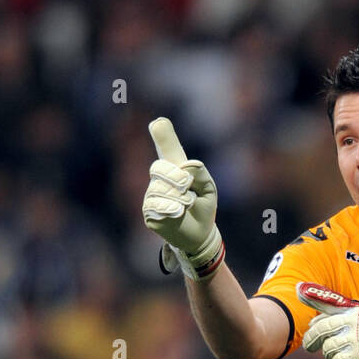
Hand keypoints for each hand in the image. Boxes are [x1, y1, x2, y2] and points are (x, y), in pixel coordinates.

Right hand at [142, 118, 224, 278]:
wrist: (200, 236)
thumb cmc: (203, 208)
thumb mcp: (208, 188)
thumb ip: (200, 173)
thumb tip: (185, 166)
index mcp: (175, 168)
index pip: (166, 148)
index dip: (162, 136)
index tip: (158, 123)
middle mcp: (160, 179)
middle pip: (159, 167)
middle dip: (175, 177)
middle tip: (187, 187)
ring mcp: (152, 195)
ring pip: (158, 188)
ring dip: (177, 197)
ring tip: (187, 205)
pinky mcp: (149, 213)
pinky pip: (155, 205)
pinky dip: (169, 207)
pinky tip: (178, 212)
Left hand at [297, 282, 358, 358]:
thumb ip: (338, 310)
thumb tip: (309, 308)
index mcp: (353, 312)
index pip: (325, 311)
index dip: (314, 320)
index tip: (308, 322)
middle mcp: (353, 324)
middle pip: (321, 332)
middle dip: (311, 340)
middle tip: (308, 347)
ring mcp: (355, 342)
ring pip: (328, 350)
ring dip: (328, 355)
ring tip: (334, 355)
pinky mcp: (358, 358)